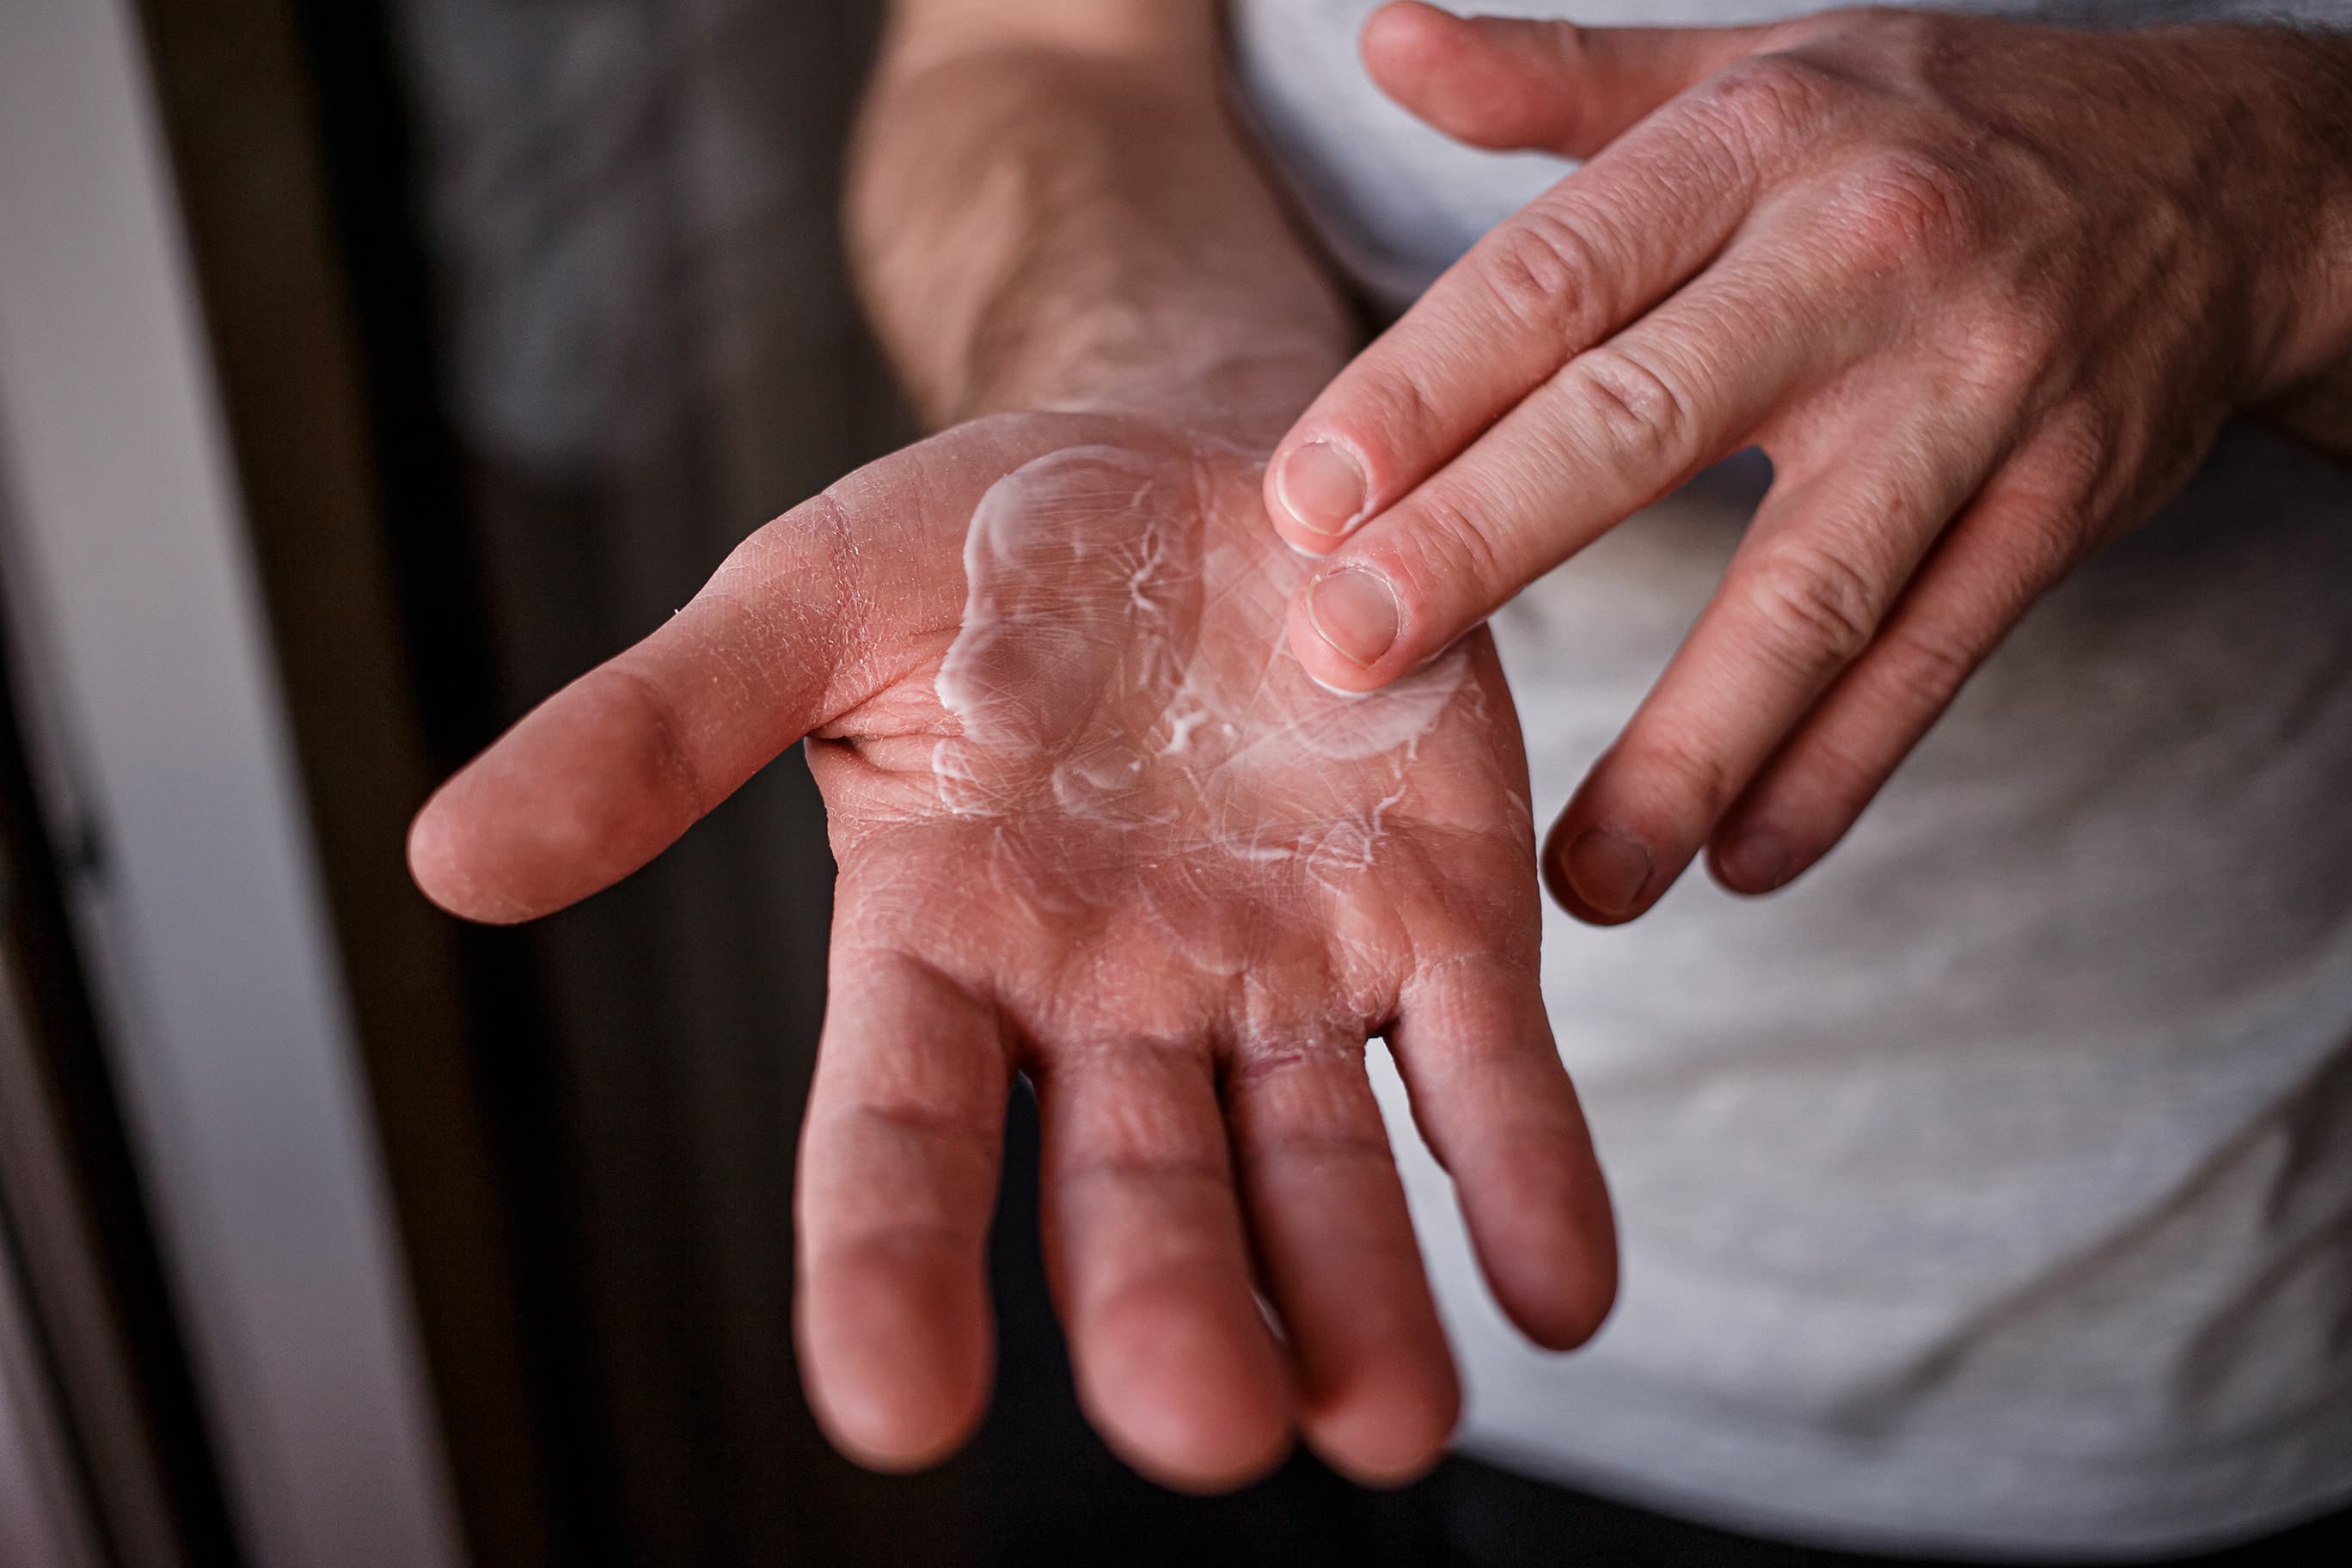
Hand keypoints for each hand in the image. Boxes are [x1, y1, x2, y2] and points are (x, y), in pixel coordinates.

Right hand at [408, 411, 1614, 1489]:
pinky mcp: (1438, 922)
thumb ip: (655, 732)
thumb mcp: (802, 603)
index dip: (884, 1269)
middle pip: (1130, 1193)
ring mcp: (1284, 976)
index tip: (889, 1410)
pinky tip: (1561, 1291)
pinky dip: (1525, 1177)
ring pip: (1317, 1172)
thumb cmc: (981, 549)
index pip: (895, 1138)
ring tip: (1394, 1417)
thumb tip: (447, 864)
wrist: (1192, 462)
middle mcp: (1112, 1005)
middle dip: (1165, 1310)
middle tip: (1205, 1431)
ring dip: (1360, 1301)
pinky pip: (1485, 1071)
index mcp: (941, 945)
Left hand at [1264, 3, 2351, 922]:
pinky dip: (1838, 772)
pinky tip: (1738, 862)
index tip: (1302, 506)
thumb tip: (1382, 45)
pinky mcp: (2062, 503)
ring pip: (1806, 591)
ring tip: (1575, 881)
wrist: (2226, 171)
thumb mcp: (1747, 68)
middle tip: (1349, 659)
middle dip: (1482, 548)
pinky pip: (1935, 659)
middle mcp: (1864, 261)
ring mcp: (1976, 394)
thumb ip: (1555, 83)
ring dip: (1683, 748)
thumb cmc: (1925, 125)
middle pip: (1641, 422)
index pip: (1551, 278)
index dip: (1417, 394)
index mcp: (1753, 143)